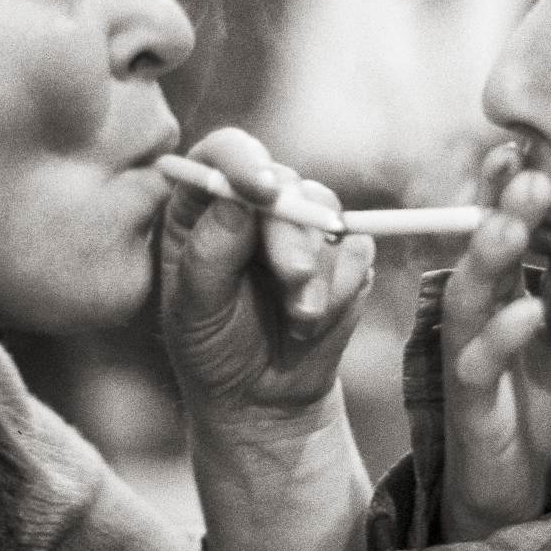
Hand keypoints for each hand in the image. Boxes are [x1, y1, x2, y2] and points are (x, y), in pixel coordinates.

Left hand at [159, 128, 375, 438]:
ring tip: (298, 320)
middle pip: (285, 182)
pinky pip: (357, 251)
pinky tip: (314, 321)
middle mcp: (255, 205)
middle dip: (292, 234)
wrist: (261, 397)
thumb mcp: (193, 311)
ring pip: (326, 213)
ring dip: (318, 273)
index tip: (263, 190)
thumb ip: (209, 256)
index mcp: (205, 206)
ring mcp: (303, 226)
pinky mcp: (343, 253)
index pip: (224, 153)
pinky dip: (343, 289)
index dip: (244, 161)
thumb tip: (236, 202)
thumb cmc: (212, 348)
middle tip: (294, 280)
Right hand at [439, 144, 550, 541]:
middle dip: (497, 205)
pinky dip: (503, 335)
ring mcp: (465, 352)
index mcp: (496, 286)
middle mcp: (473, 311)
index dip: (501, 184)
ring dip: (489, 257)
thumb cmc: (541, 391)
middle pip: (476, 246)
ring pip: (467, 295)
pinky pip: (478, 363)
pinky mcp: (469, 400)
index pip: (492, 223)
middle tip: (530, 171)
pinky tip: (531, 310)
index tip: (527, 143)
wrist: (517, 477)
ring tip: (514, 225)